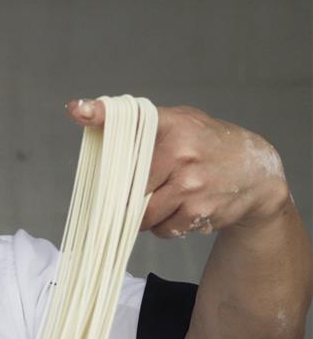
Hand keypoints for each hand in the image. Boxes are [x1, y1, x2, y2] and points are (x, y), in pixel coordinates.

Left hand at [65, 99, 290, 237]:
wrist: (258, 175)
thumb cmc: (207, 147)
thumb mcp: (183, 123)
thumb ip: (144, 126)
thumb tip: (89, 121)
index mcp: (172, 124)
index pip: (131, 117)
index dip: (101, 113)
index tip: (79, 110)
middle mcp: (180, 150)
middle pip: (125, 182)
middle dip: (123, 194)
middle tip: (132, 192)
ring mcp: (190, 181)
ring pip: (141, 211)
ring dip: (143, 214)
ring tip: (162, 199)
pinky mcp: (198, 209)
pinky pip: (162, 228)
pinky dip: (163, 226)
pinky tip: (179, 210)